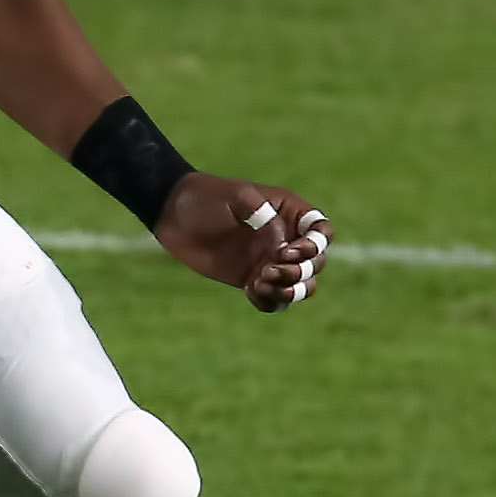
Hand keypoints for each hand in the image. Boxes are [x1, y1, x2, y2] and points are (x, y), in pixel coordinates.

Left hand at [153, 174, 327, 311]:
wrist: (173, 214)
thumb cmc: (207, 197)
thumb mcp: (238, 196)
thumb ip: (264, 216)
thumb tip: (280, 244)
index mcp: (288, 212)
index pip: (322, 233)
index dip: (315, 246)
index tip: (288, 250)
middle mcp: (285, 238)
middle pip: (317, 263)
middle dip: (301, 271)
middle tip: (269, 268)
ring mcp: (269, 260)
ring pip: (301, 285)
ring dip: (290, 290)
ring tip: (261, 282)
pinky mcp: (251, 278)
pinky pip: (273, 298)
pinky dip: (270, 300)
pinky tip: (250, 290)